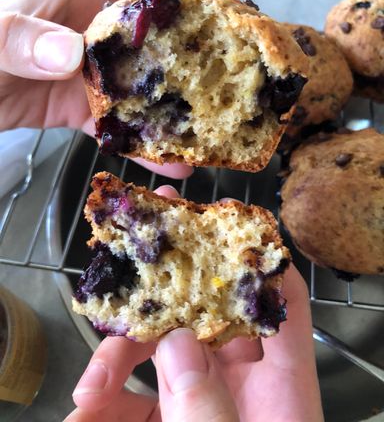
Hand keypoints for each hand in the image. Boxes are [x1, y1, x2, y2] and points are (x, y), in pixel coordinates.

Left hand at [0, 0, 238, 177]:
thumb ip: (26, 38)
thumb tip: (74, 53)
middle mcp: (97, 35)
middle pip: (158, 36)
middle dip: (198, 44)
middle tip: (237, 62)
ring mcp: (94, 75)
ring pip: (146, 87)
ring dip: (177, 108)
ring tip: (212, 131)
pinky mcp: (83, 110)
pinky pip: (121, 125)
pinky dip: (143, 143)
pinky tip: (168, 160)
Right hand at [65, 187, 323, 421]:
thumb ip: (207, 406)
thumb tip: (178, 342)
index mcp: (282, 393)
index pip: (285, 310)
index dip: (263, 261)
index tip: (233, 222)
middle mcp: (245, 388)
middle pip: (210, 316)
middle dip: (165, 295)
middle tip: (136, 261)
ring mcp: (207, 403)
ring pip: (164, 355)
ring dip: (119, 362)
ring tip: (87, 387)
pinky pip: (138, 399)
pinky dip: (108, 401)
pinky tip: (83, 412)